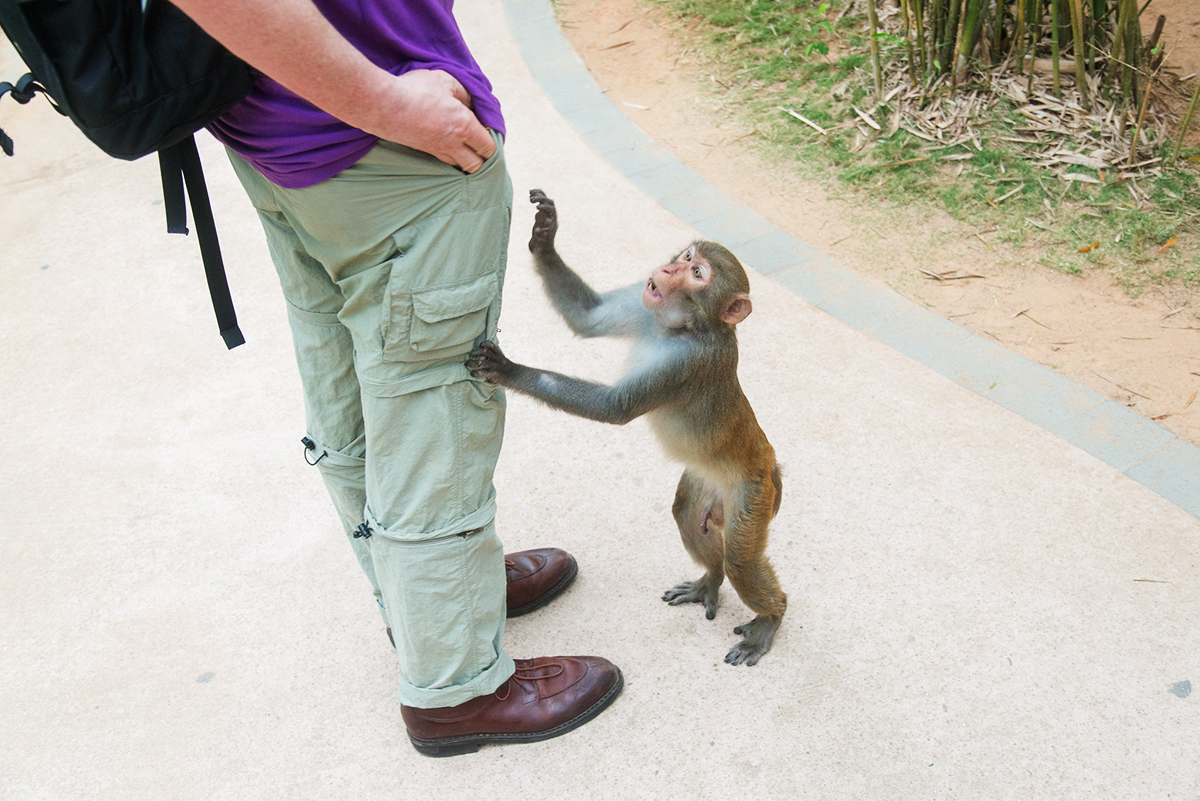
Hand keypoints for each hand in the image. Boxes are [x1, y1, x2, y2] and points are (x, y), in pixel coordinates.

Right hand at [369, 69, 495, 172]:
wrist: (382, 104)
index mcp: (463, 126)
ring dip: (464, 159)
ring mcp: (435, 150)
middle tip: (478, 143)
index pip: (488, 147)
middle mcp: (452, 144)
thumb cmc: (415, 90)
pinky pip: (442, 160)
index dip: (491, 141)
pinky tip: (444, 142)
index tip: (486, 129)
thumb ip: (465, 93)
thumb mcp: (446, 81)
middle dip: (481, 158)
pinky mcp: (421, 150)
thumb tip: (473, 103)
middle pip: (475, 166)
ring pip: (458, 166)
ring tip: (463, 145)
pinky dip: (448, 155)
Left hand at [466, 341, 511, 383]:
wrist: (519, 378)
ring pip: (482, 362)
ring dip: (472, 363)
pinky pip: (484, 373)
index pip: (491, 346)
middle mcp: (497, 360)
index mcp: (499, 356)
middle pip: (485, 352)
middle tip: (471, 355)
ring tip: (468, 364)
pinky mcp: (495, 375)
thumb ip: (496, 359)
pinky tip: (473, 374)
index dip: (485, 344)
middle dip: (476, 352)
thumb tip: (486, 356)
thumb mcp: (504, 362)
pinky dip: (477, 373)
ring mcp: (496, 367)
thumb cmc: (510, 372)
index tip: (480, 345)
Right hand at [528, 189, 557, 253]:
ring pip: (546, 200)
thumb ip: (539, 236)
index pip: (551, 210)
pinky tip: (530, 192)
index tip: (536, 208)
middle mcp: (552, 216)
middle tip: (531, 200)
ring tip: (530, 194)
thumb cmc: (541, 246)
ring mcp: (547, 214)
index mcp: (553, 222)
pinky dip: (537, 195)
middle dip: (541, 199)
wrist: (543, 249)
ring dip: (539, 195)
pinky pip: (541, 201)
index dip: (545, 207)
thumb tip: (538, 229)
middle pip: (549, 202)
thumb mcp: (539, 243)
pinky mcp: (542, 213)